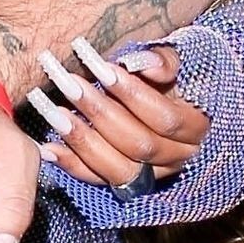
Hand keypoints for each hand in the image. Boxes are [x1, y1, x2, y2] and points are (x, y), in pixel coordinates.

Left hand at [30, 42, 207, 186]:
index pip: (165, 118)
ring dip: (82, 139)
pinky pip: (97, 180)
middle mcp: (177, 158)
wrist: (158, 95)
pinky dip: (71, 164)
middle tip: (68, 83)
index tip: (102, 68)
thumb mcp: (173, 59)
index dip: (132, 94)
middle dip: (100, 112)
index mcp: (195, 129)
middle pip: (138, 144)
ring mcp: (150, 175)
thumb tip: (141, 63)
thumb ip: (164, 60)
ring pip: (118, 167)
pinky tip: (48, 147)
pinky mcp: (123, 183)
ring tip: (54, 112)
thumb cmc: (162, 72)